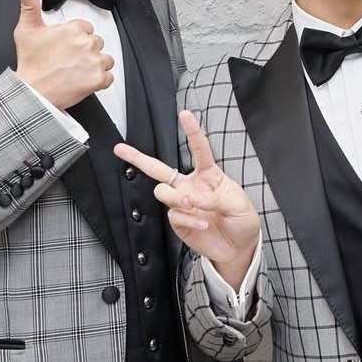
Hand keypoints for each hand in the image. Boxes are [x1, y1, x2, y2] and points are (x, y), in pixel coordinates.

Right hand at [12, 0, 113, 108]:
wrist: (32, 91)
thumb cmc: (30, 63)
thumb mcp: (26, 30)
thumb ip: (29, 5)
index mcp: (73, 29)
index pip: (86, 28)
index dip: (76, 38)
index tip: (67, 46)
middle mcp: (86, 43)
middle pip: (96, 42)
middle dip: (86, 50)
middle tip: (69, 60)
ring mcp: (94, 61)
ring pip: (106, 59)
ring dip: (95, 64)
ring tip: (77, 71)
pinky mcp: (98, 79)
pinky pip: (109, 77)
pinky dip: (100, 80)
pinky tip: (84, 80)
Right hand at [113, 110, 260, 287]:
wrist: (238, 247)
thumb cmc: (241, 220)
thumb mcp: (238, 205)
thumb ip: (215, 198)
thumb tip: (192, 197)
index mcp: (209, 175)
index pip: (199, 150)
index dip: (192, 131)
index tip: (185, 114)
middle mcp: (191, 186)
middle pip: (159, 169)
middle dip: (138, 158)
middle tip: (120, 148)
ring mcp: (182, 203)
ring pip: (163, 192)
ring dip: (177, 198)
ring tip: (194, 206)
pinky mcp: (178, 221)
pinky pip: (174, 215)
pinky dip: (189, 219)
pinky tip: (202, 223)